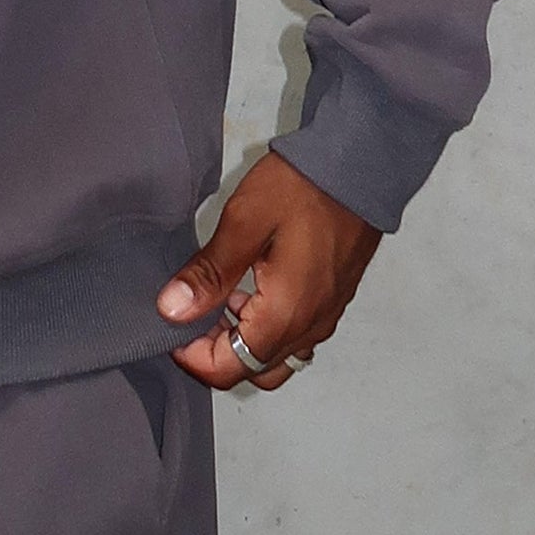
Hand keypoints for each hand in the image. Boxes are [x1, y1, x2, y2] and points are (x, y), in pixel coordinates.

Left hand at [154, 153, 380, 388]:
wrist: (363, 164)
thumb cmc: (304, 188)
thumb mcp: (244, 222)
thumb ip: (208, 273)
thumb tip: (172, 310)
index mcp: (285, 314)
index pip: (228, 369)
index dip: (192, 356)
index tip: (173, 323)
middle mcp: (310, 327)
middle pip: (252, 370)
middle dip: (215, 352)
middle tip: (192, 312)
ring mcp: (326, 317)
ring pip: (275, 358)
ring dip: (242, 342)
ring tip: (221, 297)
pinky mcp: (333, 303)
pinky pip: (295, 338)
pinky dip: (266, 330)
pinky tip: (251, 290)